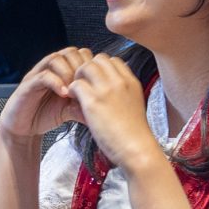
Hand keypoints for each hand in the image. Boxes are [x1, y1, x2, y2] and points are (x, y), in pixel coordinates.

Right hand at [0, 48, 96, 142]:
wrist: (23, 128)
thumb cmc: (45, 114)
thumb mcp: (71, 110)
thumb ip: (85, 106)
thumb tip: (107, 109)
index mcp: (64, 71)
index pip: (82, 55)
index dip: (91, 65)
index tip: (96, 81)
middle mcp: (51, 69)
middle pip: (70, 52)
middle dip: (81, 66)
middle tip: (85, 84)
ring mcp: (38, 74)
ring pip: (55, 58)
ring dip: (68, 72)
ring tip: (74, 89)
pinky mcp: (27, 84)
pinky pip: (42, 75)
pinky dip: (55, 82)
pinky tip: (63, 93)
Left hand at [66, 54, 164, 176]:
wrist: (136, 149)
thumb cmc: (134, 133)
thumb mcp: (135, 105)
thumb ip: (124, 93)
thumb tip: (111, 91)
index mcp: (131, 81)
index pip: (112, 60)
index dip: (101, 68)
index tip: (96, 81)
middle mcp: (120, 81)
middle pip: (98, 59)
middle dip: (87, 69)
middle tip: (84, 85)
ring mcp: (106, 90)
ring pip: (85, 67)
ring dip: (78, 77)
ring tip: (77, 93)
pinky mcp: (93, 102)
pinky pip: (76, 84)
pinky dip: (71, 91)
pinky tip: (73, 102)